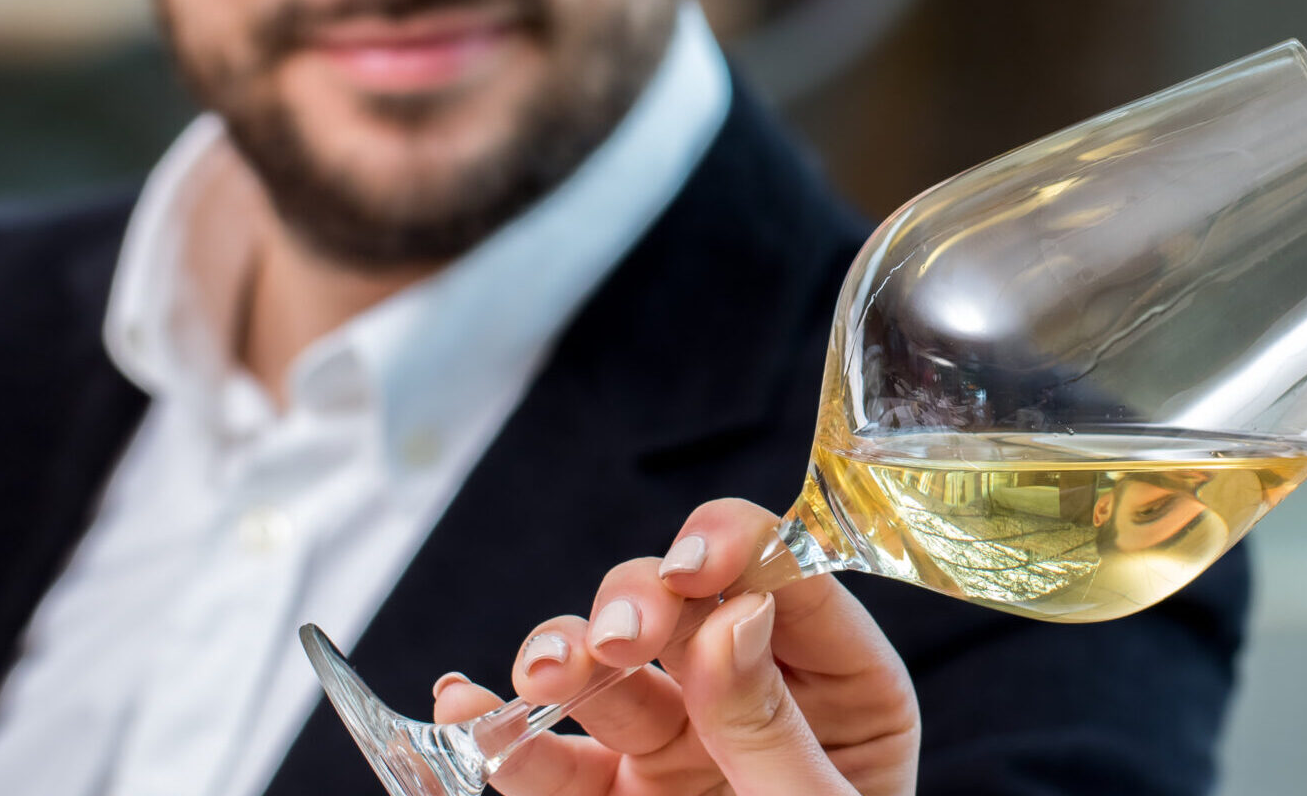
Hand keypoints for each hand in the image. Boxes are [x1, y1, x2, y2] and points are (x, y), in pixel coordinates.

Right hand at [430, 499, 919, 795]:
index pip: (788, 580)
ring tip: (544, 674)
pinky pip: (546, 759)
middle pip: (680, 607)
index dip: (738, 546)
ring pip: (604, 669)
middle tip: (617, 636)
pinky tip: (466, 709)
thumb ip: (772, 725)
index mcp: (840, 687)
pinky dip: (497, 729)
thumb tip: (732, 615)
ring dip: (561, 654)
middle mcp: (747, 697)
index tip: (696, 555)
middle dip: (637, 602)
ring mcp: (672, 747)